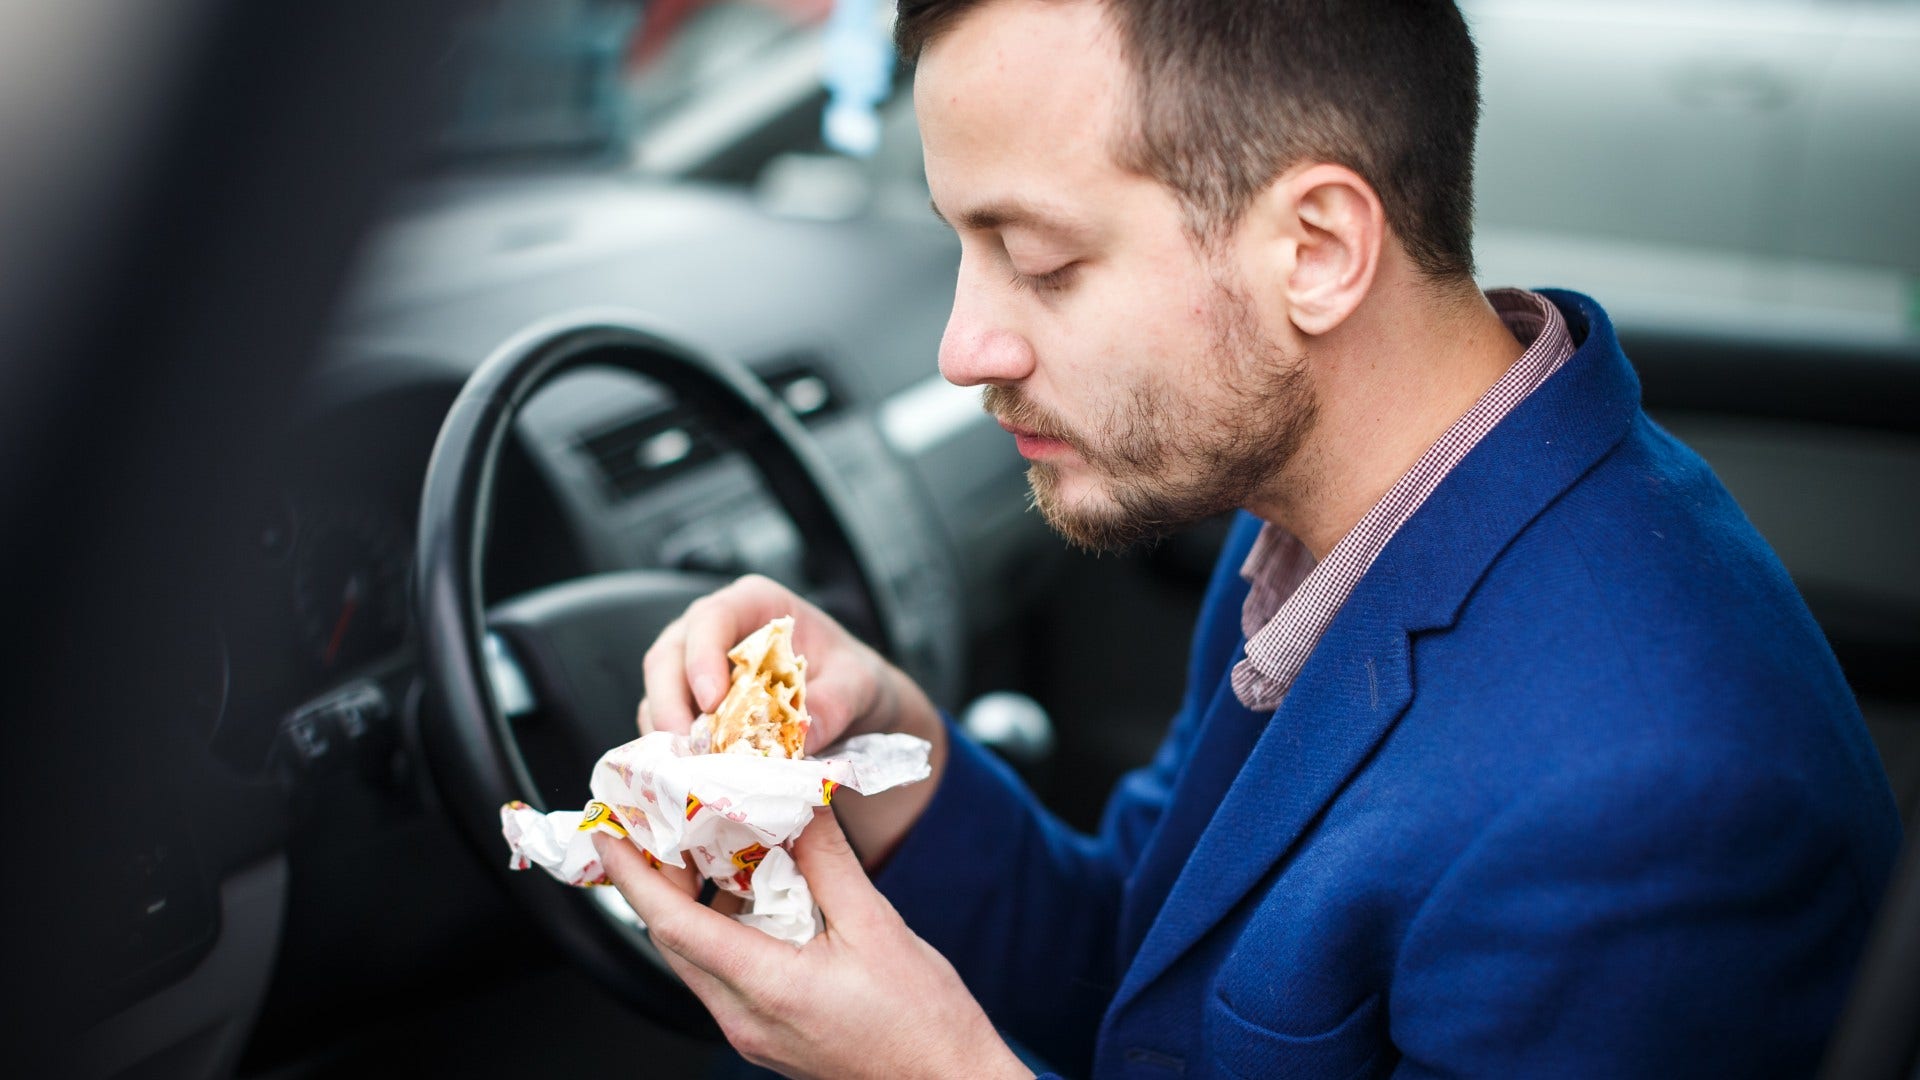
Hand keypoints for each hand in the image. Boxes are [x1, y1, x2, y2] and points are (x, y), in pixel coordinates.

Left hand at [594, 809, 1030, 1079]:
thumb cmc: (923, 1023)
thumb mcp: (877, 925)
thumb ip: (828, 860)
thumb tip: (798, 802)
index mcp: (765, 988)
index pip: (673, 924)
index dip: (634, 874)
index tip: (610, 832)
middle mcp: (745, 1018)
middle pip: (675, 940)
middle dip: (655, 879)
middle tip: (653, 824)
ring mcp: (754, 1032)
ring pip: (699, 957)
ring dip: (692, 901)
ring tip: (707, 847)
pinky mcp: (769, 1034)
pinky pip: (726, 973)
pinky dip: (725, 927)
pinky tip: (753, 894)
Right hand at [638, 574, 932, 754]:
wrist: (851, 705)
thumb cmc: (851, 678)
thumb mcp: (859, 684)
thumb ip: (835, 703)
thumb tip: (801, 736)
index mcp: (754, 603)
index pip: (712, 618)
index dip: (703, 656)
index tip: (712, 701)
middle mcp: (715, 629)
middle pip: (669, 655)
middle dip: (669, 701)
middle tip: (689, 746)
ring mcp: (696, 667)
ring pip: (659, 691)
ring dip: (667, 731)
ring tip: (689, 769)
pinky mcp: (691, 705)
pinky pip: (667, 722)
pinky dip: (675, 749)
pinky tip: (693, 774)